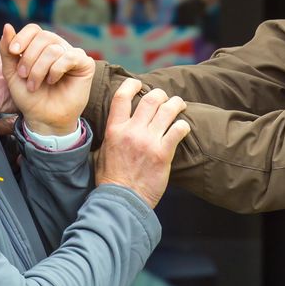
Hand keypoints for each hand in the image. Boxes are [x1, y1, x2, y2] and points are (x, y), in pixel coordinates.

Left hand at [4, 23, 95, 134]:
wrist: (42, 119)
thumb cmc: (29, 97)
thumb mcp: (12, 72)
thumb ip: (7, 50)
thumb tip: (7, 26)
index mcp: (42, 47)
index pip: (34, 29)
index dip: (23, 37)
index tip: (14, 52)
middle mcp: (58, 48)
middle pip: (44, 36)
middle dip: (30, 57)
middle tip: (24, 76)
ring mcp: (72, 55)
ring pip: (54, 49)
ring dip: (40, 69)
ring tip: (35, 85)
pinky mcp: (85, 65)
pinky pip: (69, 57)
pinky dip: (56, 69)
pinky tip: (53, 81)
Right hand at [95, 78, 189, 208]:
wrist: (122, 201)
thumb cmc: (111, 181)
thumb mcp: (101, 154)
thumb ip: (107, 138)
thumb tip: (109, 129)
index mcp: (115, 130)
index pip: (122, 96)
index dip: (132, 84)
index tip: (139, 84)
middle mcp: (132, 131)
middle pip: (151, 99)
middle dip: (161, 95)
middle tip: (165, 99)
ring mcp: (148, 141)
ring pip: (168, 110)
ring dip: (176, 104)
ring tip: (180, 106)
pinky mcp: (163, 153)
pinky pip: (179, 130)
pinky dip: (183, 125)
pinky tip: (183, 128)